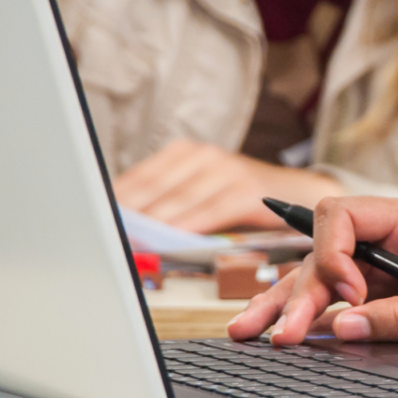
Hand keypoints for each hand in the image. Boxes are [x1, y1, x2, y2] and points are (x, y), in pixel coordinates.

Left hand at [113, 138, 342, 232]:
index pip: (140, 178)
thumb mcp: (205, 194)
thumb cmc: (244, 200)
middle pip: (155, 188)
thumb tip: (129, 230)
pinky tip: (170, 241)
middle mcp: (204, 156)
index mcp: (186, 153)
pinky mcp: (246, 189)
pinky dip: (187, 227)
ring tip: (130, 243)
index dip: (117, 202)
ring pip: (179, 200)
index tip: (96, 223)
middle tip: (106, 238)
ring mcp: (226, 169)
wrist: (301, 192)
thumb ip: (171, 206)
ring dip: (153, 225)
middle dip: (129, 216)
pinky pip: (209, 210)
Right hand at [228, 196, 397, 344]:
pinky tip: (283, 332)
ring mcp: (387, 269)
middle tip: (272, 333)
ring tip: (248, 331)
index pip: (343, 217)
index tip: (347, 296)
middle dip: (295, 292)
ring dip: (288, 306)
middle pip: (324, 254)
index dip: (333, 255)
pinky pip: (341, 303)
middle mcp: (392, 239)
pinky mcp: (389, 297)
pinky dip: (313, 318)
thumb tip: (348, 326)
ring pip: (323, 280)